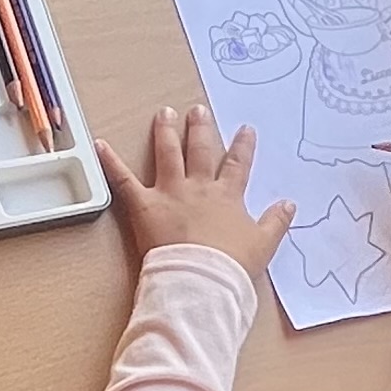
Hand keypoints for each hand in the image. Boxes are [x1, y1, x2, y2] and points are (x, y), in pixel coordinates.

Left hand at [96, 105, 295, 276]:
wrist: (201, 279)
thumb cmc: (231, 266)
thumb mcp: (263, 244)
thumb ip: (276, 222)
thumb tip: (290, 204)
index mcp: (227, 196)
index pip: (238, 165)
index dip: (243, 146)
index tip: (246, 130)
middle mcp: (199, 187)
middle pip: (201, 150)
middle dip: (200, 129)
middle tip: (199, 111)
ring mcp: (170, 193)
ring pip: (168, 154)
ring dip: (166, 132)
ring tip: (164, 114)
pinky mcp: (144, 205)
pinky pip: (123, 181)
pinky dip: (110, 162)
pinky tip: (101, 144)